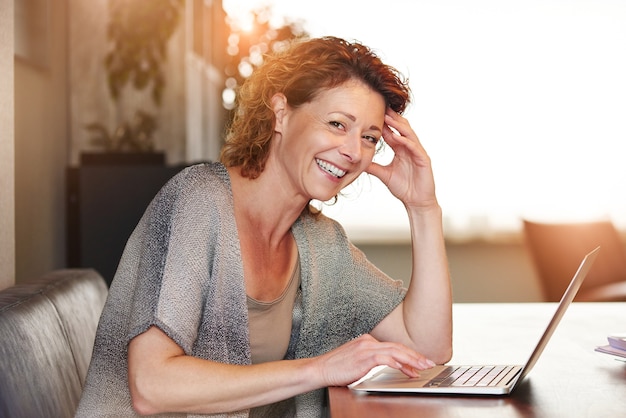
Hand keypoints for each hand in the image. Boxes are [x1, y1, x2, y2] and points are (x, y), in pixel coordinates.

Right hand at [314, 334, 435, 386]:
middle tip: (429, 363)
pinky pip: (385, 358)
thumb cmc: (337, 368)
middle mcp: (368, 341)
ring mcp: (366, 348)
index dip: (409, 354)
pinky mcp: (364, 356)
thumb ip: (372, 360)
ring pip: (395, 351)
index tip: (420, 361)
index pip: (393, 346)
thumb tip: (390, 365)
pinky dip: (397, 363)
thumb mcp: (357, 361)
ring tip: (422, 367)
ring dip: (411, 360)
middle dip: (415, 355)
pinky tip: (405, 369)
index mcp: (367, 341)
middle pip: (397, 347)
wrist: (321, 369)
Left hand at [366, 109, 437, 209]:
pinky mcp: (424, 160)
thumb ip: (372, 166)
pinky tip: (397, 137)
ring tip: (388, 118)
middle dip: (391, 118)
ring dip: (398, 126)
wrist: (416, 202)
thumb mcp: (383, 174)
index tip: (372, 113)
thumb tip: (357, 161)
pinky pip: (415, 147)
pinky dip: (406, 141)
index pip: (391, 132)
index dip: (383, 123)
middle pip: (401, 128)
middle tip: (380, 107)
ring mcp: (417, 152)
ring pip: (408, 134)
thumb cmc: (404, 187)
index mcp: (401, 149)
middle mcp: (409, 148)